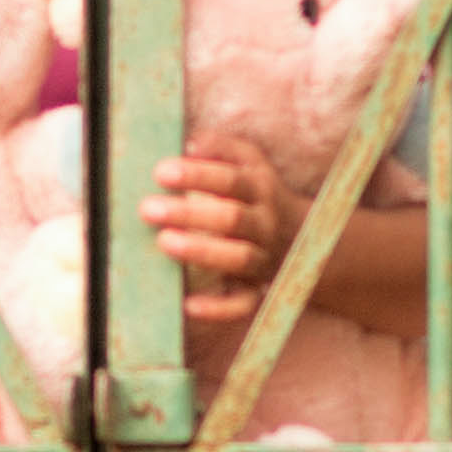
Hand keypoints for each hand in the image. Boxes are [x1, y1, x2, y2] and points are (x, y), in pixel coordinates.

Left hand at [144, 137, 297, 325]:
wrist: (304, 236)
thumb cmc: (255, 192)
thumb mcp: (248, 162)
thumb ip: (221, 147)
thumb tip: (191, 143)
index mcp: (260, 187)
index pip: (231, 178)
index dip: (198, 175)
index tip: (160, 172)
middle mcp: (264, 223)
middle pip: (232, 218)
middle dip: (190, 213)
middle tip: (148, 208)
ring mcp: (263, 257)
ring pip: (239, 258)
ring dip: (202, 252)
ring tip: (164, 242)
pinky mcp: (257, 288)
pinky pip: (242, 304)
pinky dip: (218, 308)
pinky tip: (188, 305)